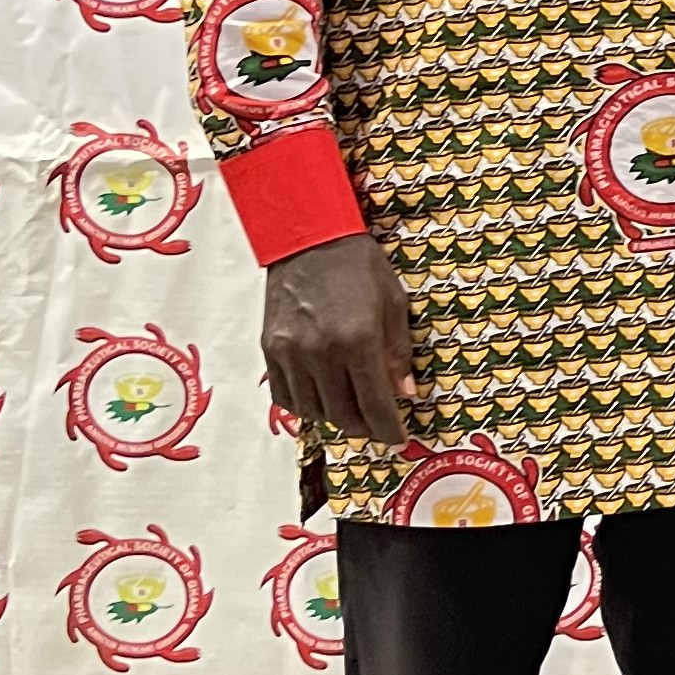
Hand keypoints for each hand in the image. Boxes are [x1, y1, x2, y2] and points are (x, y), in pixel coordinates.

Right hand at [263, 233, 415, 442]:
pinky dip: (306, 406)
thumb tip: (404, 394)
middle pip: (343, 415)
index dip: (389, 428)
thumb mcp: (393, 303)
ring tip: (353, 412)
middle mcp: (321, 352)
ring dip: (336, 419)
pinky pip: (286, 396)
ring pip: (314, 411)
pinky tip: (322, 399)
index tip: (398, 439)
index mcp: (357, 339)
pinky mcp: (270, 349)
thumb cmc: (358, 265)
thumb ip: (398, 352)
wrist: (308, 235)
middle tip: (378, 426)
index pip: (374, 404)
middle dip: (365, 427)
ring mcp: (291, 353)